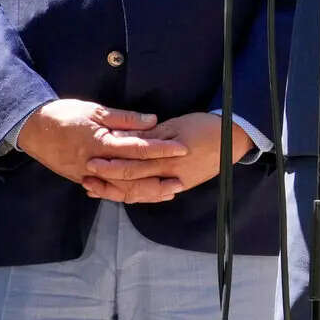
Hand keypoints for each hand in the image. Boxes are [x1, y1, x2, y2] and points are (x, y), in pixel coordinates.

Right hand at [15, 99, 187, 195]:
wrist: (32, 130)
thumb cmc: (64, 115)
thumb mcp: (95, 110)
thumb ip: (124, 118)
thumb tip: (152, 121)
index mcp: (102, 142)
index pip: (139, 148)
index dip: (162, 149)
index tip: (182, 148)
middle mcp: (98, 163)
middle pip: (134, 175)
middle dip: (159, 177)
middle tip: (182, 180)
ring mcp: (90, 175)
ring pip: (123, 188)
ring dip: (147, 192)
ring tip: (168, 192)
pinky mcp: (84, 180)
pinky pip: (109, 191)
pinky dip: (127, 194)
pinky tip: (141, 195)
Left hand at [78, 112, 252, 203]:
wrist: (233, 139)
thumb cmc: (204, 127)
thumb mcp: (176, 125)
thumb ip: (151, 135)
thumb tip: (127, 138)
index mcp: (166, 159)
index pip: (132, 165)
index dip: (110, 165)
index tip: (91, 162)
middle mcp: (168, 176)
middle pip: (132, 183)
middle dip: (107, 182)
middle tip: (86, 179)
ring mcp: (175, 184)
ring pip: (140, 193)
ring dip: (117, 192)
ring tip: (97, 189)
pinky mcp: (180, 186)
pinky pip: (152, 194)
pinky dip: (135, 194)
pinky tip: (121, 193)